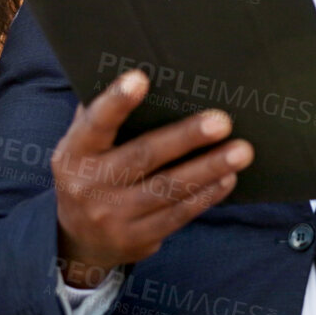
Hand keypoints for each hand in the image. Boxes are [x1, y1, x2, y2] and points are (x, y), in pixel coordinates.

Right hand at [53, 70, 252, 287]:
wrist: (79, 239)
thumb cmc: (90, 173)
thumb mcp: (81, 145)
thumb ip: (100, 114)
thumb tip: (138, 74)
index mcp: (74, 152)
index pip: (95, 123)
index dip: (117, 102)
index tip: (141, 77)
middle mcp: (90, 185)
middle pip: (143, 156)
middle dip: (186, 138)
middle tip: (221, 121)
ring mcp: (113, 216)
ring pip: (168, 189)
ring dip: (208, 169)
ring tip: (240, 151)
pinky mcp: (137, 239)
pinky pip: (178, 215)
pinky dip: (206, 195)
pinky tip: (227, 177)